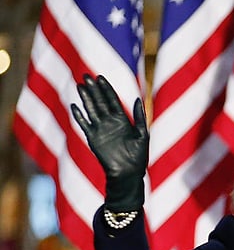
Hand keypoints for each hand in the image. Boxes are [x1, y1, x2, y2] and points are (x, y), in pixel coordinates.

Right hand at [70, 74, 148, 211]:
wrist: (128, 173)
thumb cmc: (139, 156)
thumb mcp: (143, 135)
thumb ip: (139, 117)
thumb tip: (138, 99)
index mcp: (123, 120)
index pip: (113, 100)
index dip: (106, 88)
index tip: (100, 77)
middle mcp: (110, 122)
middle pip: (100, 101)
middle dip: (93, 89)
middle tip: (86, 75)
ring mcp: (100, 129)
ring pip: (91, 110)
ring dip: (85, 98)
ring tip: (79, 85)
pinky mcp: (92, 138)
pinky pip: (84, 124)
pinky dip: (79, 115)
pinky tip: (74, 105)